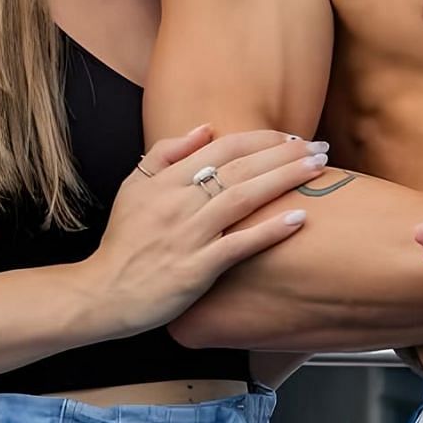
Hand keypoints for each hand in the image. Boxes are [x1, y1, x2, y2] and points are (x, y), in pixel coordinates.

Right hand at [77, 126, 326, 334]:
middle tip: (321, 148)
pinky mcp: (195, 269)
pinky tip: (299, 219)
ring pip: (242, 198)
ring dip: (284, 180)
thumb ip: (166, 154)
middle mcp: (178, 202)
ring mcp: (187, 235)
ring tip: (317, 169)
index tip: (292, 139)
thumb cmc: (123, 242)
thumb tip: (206, 129)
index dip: (261, 140)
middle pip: (239, 168)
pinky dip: (269, 231)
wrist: (102, 293)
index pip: (222, 148)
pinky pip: (238, 245)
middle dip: (284, 154)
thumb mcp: (133, 187)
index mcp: (165, 180)